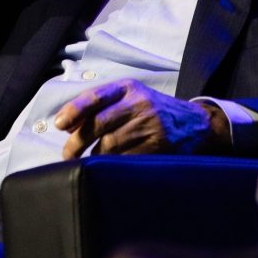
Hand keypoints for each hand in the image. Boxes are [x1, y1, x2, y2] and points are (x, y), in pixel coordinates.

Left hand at [55, 79, 230, 158]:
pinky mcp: (157, 147)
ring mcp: (149, 126)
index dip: (73, 111)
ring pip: (108, 145)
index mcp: (128, 88)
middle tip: (67, 155)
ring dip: (94, 157)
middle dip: (77, 143)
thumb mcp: (132, 98)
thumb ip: (103, 106)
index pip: (95, 97)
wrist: (197, 125)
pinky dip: (111, 166)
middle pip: (98, 124)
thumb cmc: (154, 112)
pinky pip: (124, 160)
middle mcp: (138, 104)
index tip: (60, 126)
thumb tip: (67, 126)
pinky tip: (107, 169)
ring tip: (88, 163)